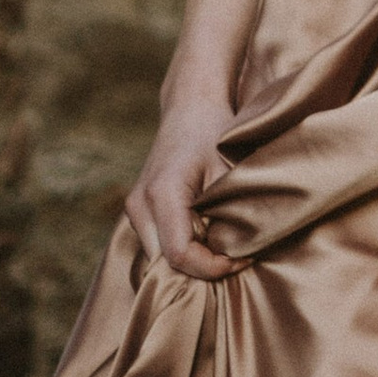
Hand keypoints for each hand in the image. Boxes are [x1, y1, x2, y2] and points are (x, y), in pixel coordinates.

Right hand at [123, 92, 238, 282]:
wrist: (189, 106)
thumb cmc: (213, 131)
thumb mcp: (228, 167)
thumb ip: (228, 209)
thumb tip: (239, 248)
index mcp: (162, 195)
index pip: (180, 255)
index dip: (212, 267)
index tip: (242, 258)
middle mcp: (140, 206)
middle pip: (165, 264)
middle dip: (201, 270)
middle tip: (237, 258)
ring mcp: (135, 209)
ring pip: (158, 258)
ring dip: (190, 262)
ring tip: (224, 250)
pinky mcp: (139, 210)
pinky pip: (156, 245)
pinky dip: (181, 250)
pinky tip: (207, 240)